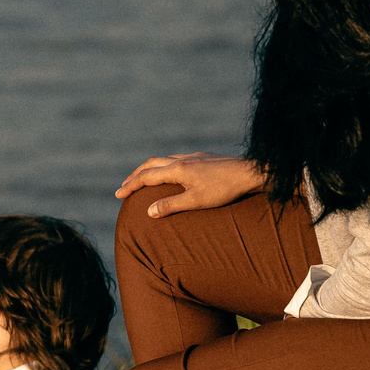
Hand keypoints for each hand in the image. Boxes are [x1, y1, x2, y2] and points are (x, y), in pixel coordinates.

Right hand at [113, 152, 268, 216]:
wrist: (251, 172)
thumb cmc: (225, 189)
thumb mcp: (197, 201)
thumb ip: (171, 205)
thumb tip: (149, 212)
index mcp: (177, 170)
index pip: (146, 176)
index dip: (130, 185)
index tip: (118, 194)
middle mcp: (182, 160)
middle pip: (151, 164)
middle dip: (135, 175)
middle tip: (125, 185)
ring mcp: (194, 157)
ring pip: (164, 159)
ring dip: (149, 168)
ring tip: (144, 178)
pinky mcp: (204, 157)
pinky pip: (177, 158)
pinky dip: (165, 165)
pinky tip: (172, 173)